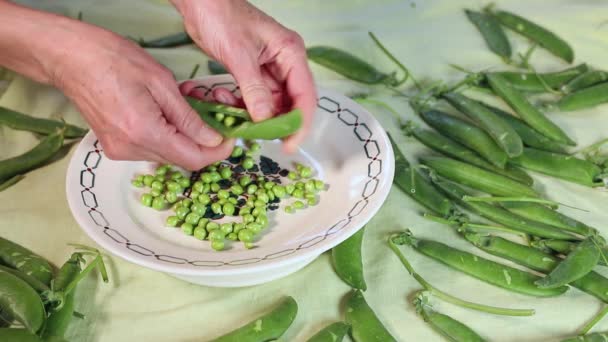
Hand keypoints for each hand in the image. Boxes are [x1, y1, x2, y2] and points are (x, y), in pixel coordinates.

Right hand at [49, 21, 234, 169]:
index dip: (217, 152)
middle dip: (202, 142)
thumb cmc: (112, 59)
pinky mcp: (114, 147)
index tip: (230, 139)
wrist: (70, 57)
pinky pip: (151, 148)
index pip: (192, 159)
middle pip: (180, 159)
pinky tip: (166, 114)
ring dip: (183, 137)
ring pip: (167, 155)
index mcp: (143, 131)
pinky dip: (166, 135)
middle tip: (211, 117)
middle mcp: (129, 148)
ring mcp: (119, 150)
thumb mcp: (161, 82)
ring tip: (184, 108)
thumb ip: (188, 117)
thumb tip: (212, 139)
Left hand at [172, 0, 316, 152]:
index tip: (289, 145)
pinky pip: (254, 99)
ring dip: (253, 115)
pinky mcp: (252, 73)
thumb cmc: (221, 16)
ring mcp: (269, 69)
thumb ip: (254, 90)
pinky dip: (241, 106)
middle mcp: (285, 63)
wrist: (200, 2)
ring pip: (271, 104)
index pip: (305, 96)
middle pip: (291, 103)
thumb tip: (265, 120)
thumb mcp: (239, 55)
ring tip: (232, 114)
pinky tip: (224, 101)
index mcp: (291, 53)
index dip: (299, 123)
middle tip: (258, 138)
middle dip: (275, 123)